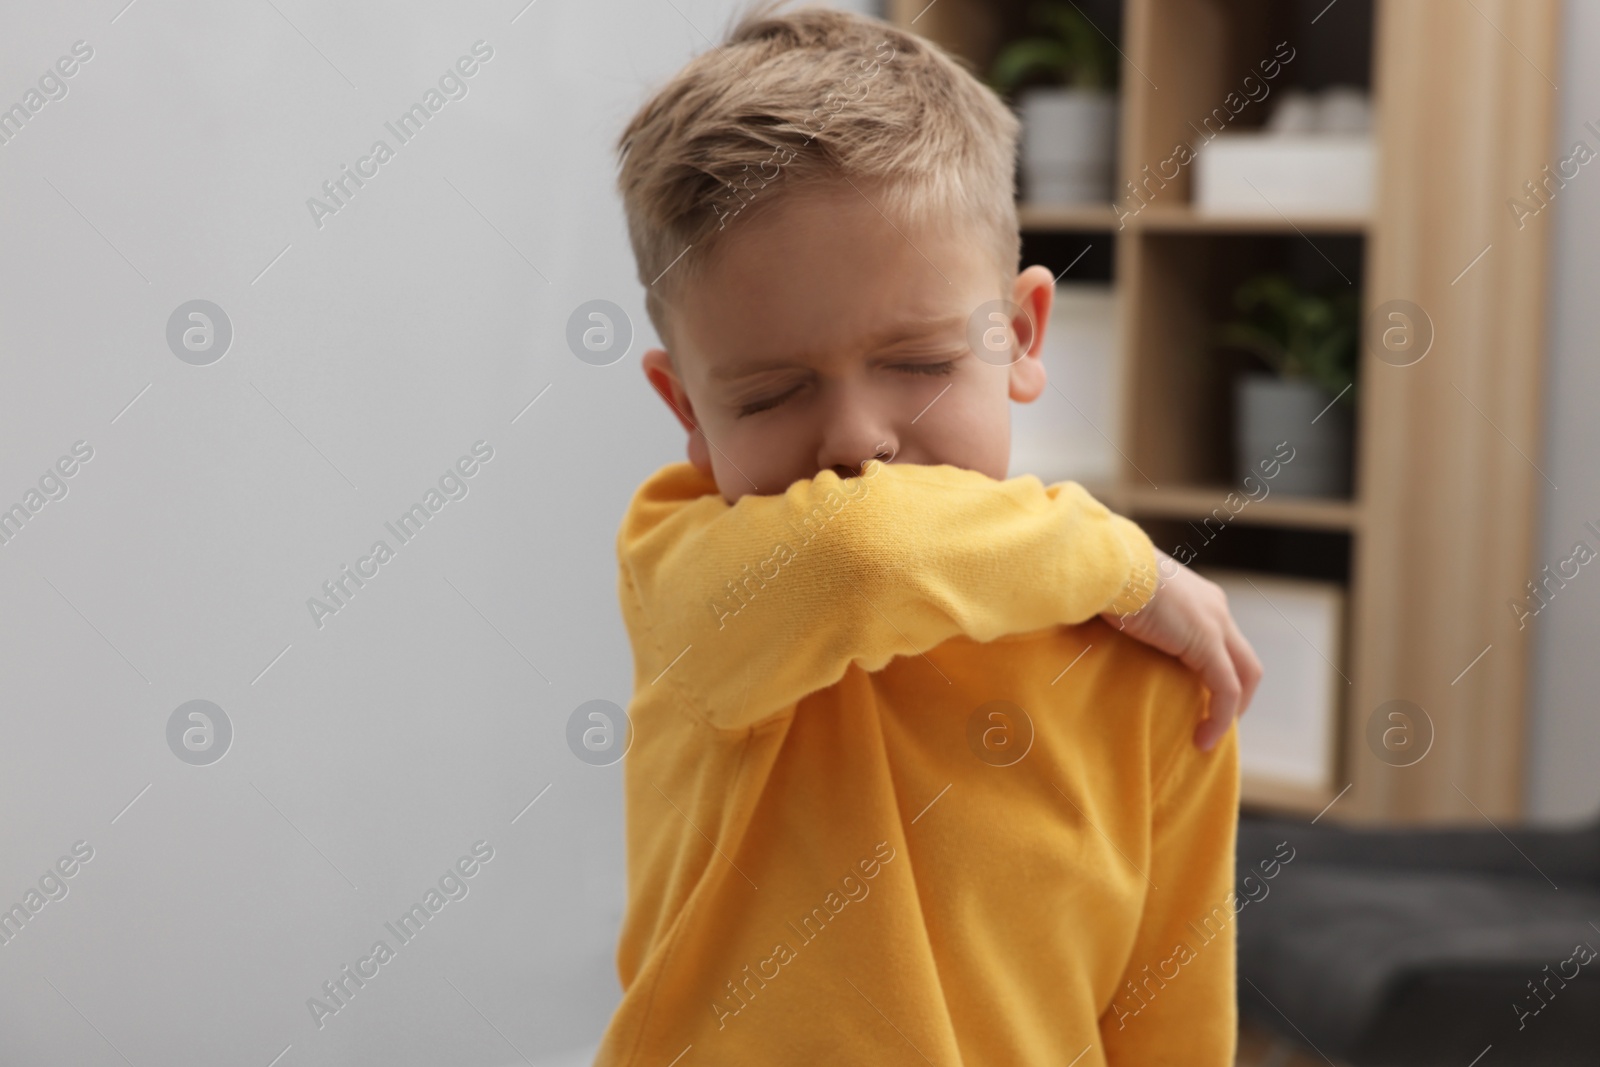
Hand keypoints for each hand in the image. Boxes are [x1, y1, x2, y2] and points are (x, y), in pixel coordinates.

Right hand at [1099, 549, 1263, 750]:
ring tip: (1210, 735)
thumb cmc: (1104, 578)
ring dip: (1232, 708)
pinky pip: (1225, 689)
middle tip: (1216, 720)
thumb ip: (1134, 618)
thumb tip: (1108, 633)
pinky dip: (1219, 717)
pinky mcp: (1207, 642)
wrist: (1107, 564)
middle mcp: (1215, 607)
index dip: (1218, 669)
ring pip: (1245, 674)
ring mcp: (1215, 623)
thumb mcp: (1124, 600)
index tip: (1199, 695)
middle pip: (1244, 658)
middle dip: (1237, 692)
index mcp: (1197, 596)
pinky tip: (1202, 739)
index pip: (1222, 638)